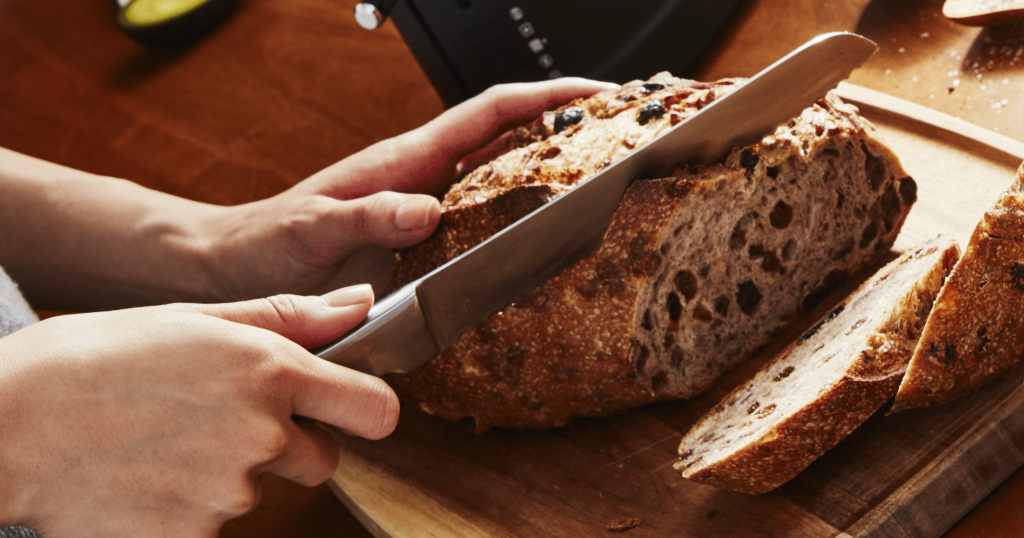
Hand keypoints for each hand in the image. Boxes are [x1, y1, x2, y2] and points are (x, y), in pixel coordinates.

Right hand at [0, 285, 395, 536]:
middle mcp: (261, 436)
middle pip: (324, 460)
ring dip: (228, 475)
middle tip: (218, 422)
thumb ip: (287, 319)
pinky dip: (188, 512)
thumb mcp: (191, 318)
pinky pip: (214, 528)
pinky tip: (144, 481)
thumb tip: (362, 307)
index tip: (339, 406)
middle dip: (289, 446)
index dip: (362, 408)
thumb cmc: (89, 359)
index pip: (377, 410)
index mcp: (270, 371)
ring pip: (260, 492)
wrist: (2, 423)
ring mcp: (228, 495)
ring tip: (162, 444)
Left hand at [201, 78, 617, 299]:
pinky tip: (552, 230)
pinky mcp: (424, 234)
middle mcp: (425, 175)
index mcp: (407, 160)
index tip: (604, 93)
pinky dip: (529, 207)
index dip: (551, 96)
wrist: (231, 268)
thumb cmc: (265, 249)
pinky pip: (490, 211)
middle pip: (514, 131)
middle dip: (573, 120)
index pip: (493, 112)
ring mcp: (427, 201)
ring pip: (507, 169)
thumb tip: (426, 209)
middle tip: (631, 127)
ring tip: (613, 172)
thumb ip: (363, 216)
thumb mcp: (310, 233)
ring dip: (558, 162)